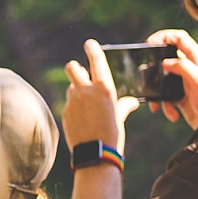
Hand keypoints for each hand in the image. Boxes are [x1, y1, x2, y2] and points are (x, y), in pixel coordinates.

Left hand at [61, 38, 125, 155]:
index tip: (90, 44)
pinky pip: (69, 104)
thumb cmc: (113, 135)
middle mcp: (86, 90)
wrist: (97, 155)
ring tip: (87, 108)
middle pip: (72, 67)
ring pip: (71, 87)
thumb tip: (132, 102)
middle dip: (75, 68)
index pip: (96, 61)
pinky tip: (82, 121)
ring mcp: (73, 101)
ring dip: (76, 92)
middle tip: (81, 75)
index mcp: (104, 89)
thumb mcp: (120, 118)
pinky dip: (74, 108)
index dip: (93, 49)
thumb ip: (123, 106)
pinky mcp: (65, 111)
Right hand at [144, 26, 197, 128]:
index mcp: (197, 60)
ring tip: (157, 104)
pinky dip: (165, 105)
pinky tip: (172, 114)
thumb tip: (164, 62)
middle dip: (155, 66)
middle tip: (147, 72)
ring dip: (158, 91)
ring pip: (163, 79)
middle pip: (167, 57)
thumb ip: (183, 67)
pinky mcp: (181, 97)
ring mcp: (185, 83)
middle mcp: (191, 69)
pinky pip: (166, 96)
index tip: (151, 44)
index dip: (164, 36)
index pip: (180, 38)